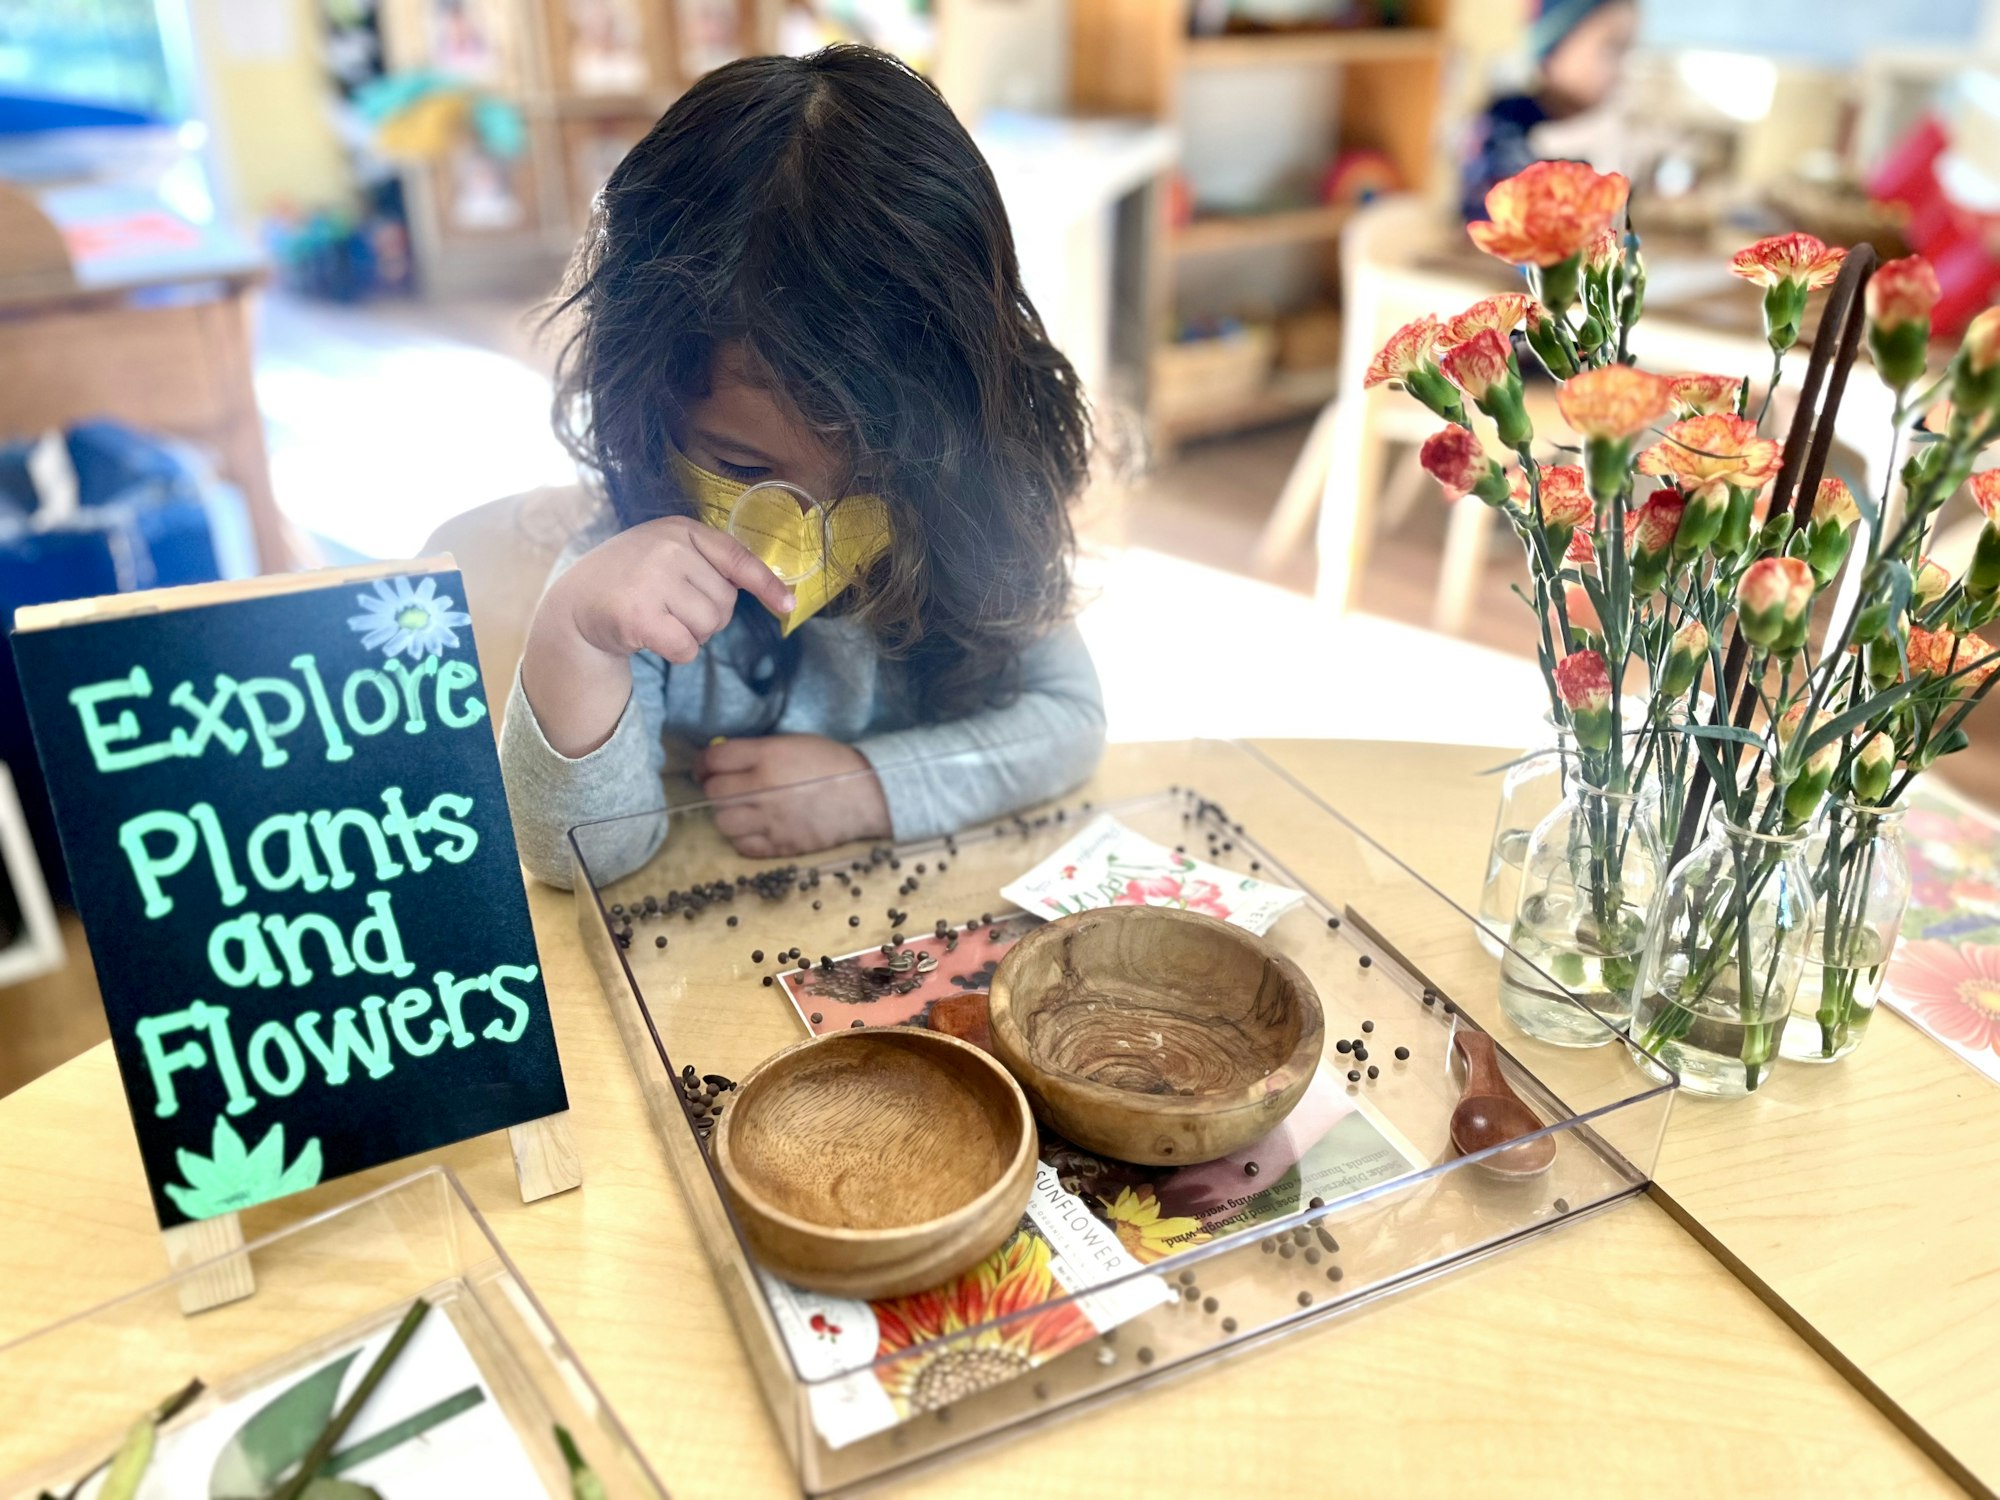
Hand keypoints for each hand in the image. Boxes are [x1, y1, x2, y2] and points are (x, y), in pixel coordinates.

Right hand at [521, 517, 793, 756]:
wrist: (575, 603)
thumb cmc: (633, 580)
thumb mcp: (669, 554)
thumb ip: (713, 564)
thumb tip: (780, 594)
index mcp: (680, 530)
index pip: (736, 558)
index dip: (766, 584)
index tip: (788, 605)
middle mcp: (667, 548)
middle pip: (725, 603)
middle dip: (706, 616)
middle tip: (670, 607)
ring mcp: (651, 580)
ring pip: (709, 627)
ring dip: (691, 635)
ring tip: (659, 617)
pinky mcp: (638, 616)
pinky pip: (687, 648)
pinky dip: (677, 652)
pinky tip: (652, 636)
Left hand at [693, 735, 891, 857]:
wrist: (867, 795)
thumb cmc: (831, 763)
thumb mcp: (792, 743)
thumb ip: (757, 751)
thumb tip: (722, 759)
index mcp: (767, 756)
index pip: (714, 760)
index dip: (704, 764)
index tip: (706, 768)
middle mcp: (763, 788)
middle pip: (714, 792)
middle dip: (715, 788)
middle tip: (725, 788)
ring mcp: (770, 820)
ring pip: (723, 822)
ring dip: (727, 815)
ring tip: (740, 810)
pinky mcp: (781, 846)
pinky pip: (743, 846)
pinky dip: (743, 838)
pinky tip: (754, 829)